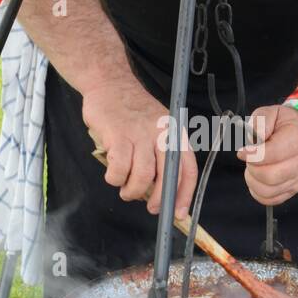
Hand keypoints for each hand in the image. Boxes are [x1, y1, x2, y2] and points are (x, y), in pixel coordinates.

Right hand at [82, 80, 196, 218]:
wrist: (110, 83)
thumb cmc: (133, 111)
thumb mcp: (156, 127)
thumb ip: (160, 155)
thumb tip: (158, 191)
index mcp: (175, 134)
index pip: (187, 169)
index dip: (185, 195)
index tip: (179, 213)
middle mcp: (162, 134)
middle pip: (166, 177)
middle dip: (159, 199)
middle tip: (151, 208)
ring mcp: (140, 134)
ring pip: (142, 176)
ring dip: (132, 190)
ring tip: (125, 190)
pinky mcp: (118, 135)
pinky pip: (119, 169)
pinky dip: (115, 178)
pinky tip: (113, 176)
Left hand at [236, 104, 297, 205]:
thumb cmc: (283, 123)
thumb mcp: (269, 112)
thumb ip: (260, 123)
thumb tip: (254, 141)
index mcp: (297, 138)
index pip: (273, 154)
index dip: (253, 155)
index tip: (242, 152)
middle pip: (270, 176)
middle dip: (252, 169)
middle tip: (249, 160)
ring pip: (269, 191)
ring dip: (253, 181)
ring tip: (253, 168)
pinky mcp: (294, 188)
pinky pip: (272, 200)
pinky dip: (258, 193)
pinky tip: (257, 180)